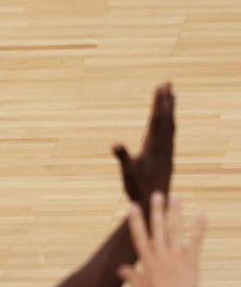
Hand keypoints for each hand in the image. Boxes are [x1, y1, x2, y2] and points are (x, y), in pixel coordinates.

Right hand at [114, 83, 174, 213]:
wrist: (155, 203)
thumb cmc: (138, 188)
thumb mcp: (127, 172)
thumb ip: (123, 156)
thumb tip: (115, 144)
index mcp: (153, 145)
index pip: (157, 119)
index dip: (159, 102)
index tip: (161, 87)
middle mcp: (163, 146)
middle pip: (167, 118)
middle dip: (167, 100)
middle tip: (168, 83)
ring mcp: (167, 151)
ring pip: (171, 125)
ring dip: (170, 109)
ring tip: (171, 97)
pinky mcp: (168, 157)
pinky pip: (170, 134)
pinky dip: (170, 123)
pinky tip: (169, 122)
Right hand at [119, 193, 205, 286]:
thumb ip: (130, 276)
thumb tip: (121, 270)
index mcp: (146, 260)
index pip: (138, 235)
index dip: (136, 220)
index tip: (133, 206)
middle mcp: (159, 254)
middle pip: (157, 227)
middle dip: (156, 209)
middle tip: (157, 193)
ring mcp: (175, 256)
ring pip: (174, 229)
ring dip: (175, 212)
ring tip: (176, 197)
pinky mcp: (190, 261)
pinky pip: (196, 240)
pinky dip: (199, 227)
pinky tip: (201, 214)